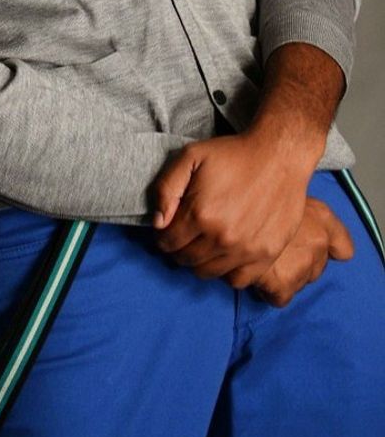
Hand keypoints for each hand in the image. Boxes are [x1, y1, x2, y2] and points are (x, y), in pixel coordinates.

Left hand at [153, 130, 312, 286]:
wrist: (279, 157)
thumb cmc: (233, 154)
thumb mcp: (190, 157)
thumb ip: (166, 189)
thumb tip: (157, 222)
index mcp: (201, 214)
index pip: (168, 242)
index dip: (163, 236)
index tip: (168, 229)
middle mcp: (222, 238)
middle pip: (185, 260)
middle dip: (178, 249)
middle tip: (184, 236)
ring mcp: (246, 250)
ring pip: (208, 272)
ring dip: (199, 261)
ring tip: (203, 243)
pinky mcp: (266, 256)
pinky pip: (237, 281)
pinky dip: (226, 272)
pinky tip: (225, 255)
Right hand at [251, 197, 352, 306]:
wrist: (231, 206)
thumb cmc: (251, 188)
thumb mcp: (280, 188)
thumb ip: (296, 205)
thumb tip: (301, 224)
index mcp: (320, 216)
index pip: (343, 247)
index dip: (332, 251)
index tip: (319, 251)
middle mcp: (318, 241)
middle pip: (315, 268)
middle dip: (295, 263)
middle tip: (272, 251)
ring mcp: (302, 263)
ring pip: (297, 283)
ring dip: (280, 276)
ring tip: (258, 259)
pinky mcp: (283, 282)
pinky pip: (279, 297)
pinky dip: (267, 290)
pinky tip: (252, 272)